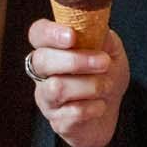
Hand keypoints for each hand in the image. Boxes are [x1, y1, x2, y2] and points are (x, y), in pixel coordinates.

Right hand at [27, 17, 127, 146]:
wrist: (109, 111)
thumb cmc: (103, 74)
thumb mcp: (110, 50)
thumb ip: (102, 36)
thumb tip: (96, 25)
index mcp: (51, 48)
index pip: (37, 34)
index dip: (50, 33)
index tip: (72, 36)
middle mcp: (42, 73)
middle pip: (42, 60)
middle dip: (76, 60)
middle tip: (104, 62)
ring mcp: (46, 98)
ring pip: (56, 88)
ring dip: (89, 85)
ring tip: (106, 85)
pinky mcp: (57, 122)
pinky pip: (71, 113)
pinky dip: (92, 107)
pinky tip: (100, 105)